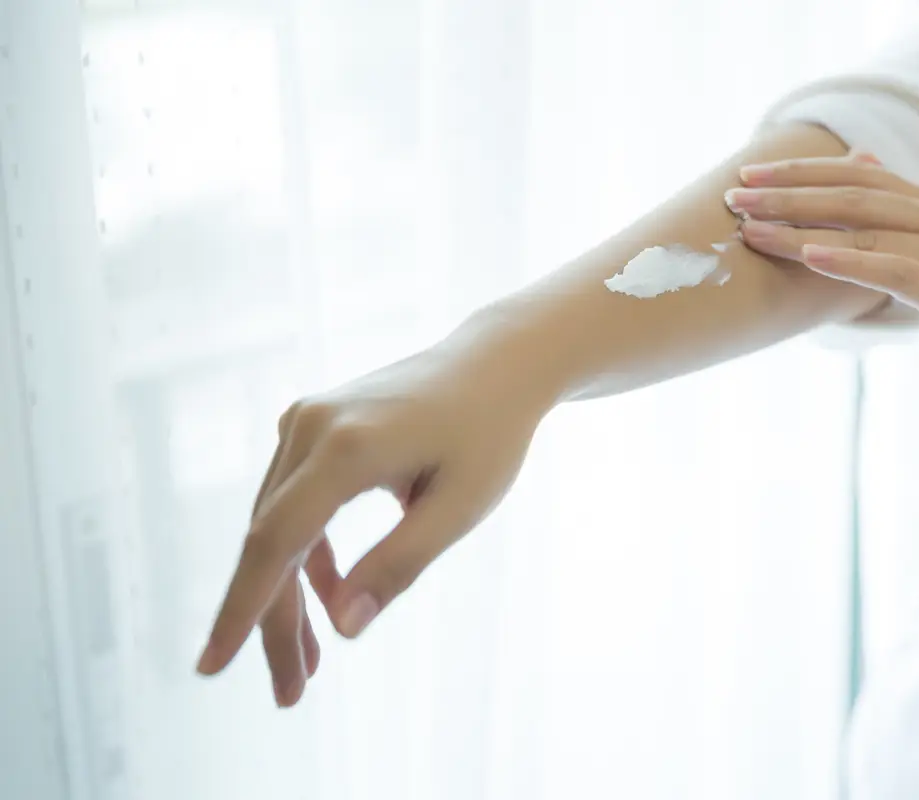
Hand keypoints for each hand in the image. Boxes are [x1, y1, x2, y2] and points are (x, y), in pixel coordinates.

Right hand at [195, 322, 551, 705]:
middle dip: (274, 621)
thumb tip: (342, 627)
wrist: (496, 365)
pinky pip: (293, 500)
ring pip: (276, 523)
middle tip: (290, 693)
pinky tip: (328, 593)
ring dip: (288, 593)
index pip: (276, 541)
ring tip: (307, 663)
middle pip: (271, 540)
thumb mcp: (460, 508)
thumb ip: (399, 564)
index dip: (244, 609)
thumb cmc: (490, 435)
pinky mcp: (312, 425)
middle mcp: (311, 427)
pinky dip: (305, 551)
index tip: (212, 666)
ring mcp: (306, 420)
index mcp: (346, 447)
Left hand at [725, 153, 918, 396]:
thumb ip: (901, 219)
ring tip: (752, 226)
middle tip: (735, 194)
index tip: (750, 174)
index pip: (858, 176)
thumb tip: (863, 168)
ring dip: (803, 225)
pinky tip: (811, 254)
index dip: (802, 172)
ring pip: (867, 230)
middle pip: (854, 195)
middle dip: (788, 193)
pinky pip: (896, 270)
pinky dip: (851, 260)